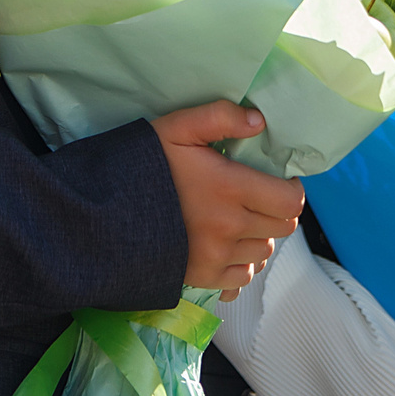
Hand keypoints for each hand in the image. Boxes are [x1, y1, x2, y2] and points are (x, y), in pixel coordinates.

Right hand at [154, 101, 303, 299]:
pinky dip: (241, 264)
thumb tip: (258, 122)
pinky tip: (226, 247)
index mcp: (230, 188)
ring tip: (239, 220)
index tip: (279, 181)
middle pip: (282, 228)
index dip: (292, 190)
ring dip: (259, 236)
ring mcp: (217, 257)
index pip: (289, 201)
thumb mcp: (177, 128)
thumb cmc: (142, 165)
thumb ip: (219, 117)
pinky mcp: (203, 278)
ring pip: (264, 252)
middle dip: (277, 211)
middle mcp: (230, 227)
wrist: (102, 214)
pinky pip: (241, 278)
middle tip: (258, 198)